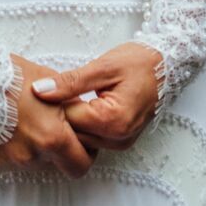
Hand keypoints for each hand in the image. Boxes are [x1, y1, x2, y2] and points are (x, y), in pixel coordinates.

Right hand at [0, 53, 96, 176]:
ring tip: (23, 114)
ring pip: (31, 158)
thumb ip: (71, 106)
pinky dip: (10, 141)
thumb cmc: (12, 74)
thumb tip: (82, 116)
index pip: (80, 165)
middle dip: (57, 148)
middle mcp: (30, 155)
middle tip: (50, 121)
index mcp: (52, 138)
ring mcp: (7, 159)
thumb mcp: (52, 84)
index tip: (81, 139)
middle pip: (55, 163)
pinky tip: (4, 118)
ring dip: (33, 142)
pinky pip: (7, 153)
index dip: (85, 153)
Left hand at [29, 41, 163, 151]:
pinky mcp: (121, 140)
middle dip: (60, 115)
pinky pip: (92, 138)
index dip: (53, 105)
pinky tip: (78, 105)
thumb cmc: (139, 62)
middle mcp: (118, 139)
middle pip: (74, 134)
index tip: (44, 88)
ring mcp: (121, 143)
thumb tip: (38, 91)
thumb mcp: (102, 67)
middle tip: (52, 91)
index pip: (68, 120)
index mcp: (113, 121)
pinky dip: (83, 124)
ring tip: (66, 96)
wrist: (167, 66)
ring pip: (81, 139)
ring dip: (71, 121)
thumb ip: (69, 82)